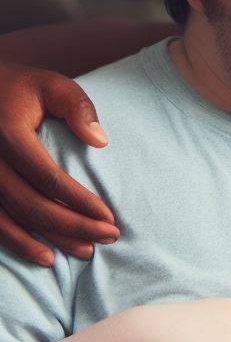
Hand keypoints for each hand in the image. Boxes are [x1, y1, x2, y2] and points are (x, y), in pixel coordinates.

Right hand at [0, 61, 118, 264]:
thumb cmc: (23, 88)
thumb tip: (100, 141)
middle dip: (73, 225)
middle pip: (31, 203)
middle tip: (108, 237)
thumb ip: (78, 107)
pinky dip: (17, 243)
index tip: (109, 216)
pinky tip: (44, 256)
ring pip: (12, 218)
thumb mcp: (54, 85)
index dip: (79, 200)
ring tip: (86, 252)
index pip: (47, 177)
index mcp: (8, 134)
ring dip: (48, 241)